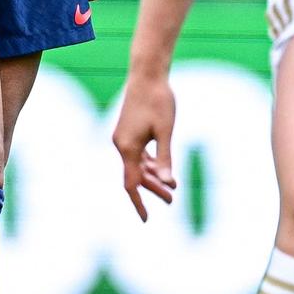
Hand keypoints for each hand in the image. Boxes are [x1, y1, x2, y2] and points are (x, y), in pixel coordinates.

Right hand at [112, 68, 179, 220]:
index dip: (139, 203)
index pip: (131, 184)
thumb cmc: (159, 101)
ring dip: (152, 176)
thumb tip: (168, 183)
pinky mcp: (128, 130)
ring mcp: (123, 137)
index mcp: (128, 148)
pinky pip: (137, 154)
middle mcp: (121, 144)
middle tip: (172, 200)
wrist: (147, 74)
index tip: (146, 219)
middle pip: (136, 175)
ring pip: (137, 165)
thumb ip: (165, 158)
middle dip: (153, 189)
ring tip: (171, 187)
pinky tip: (160, 168)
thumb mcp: (166, 131)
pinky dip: (149, 163)